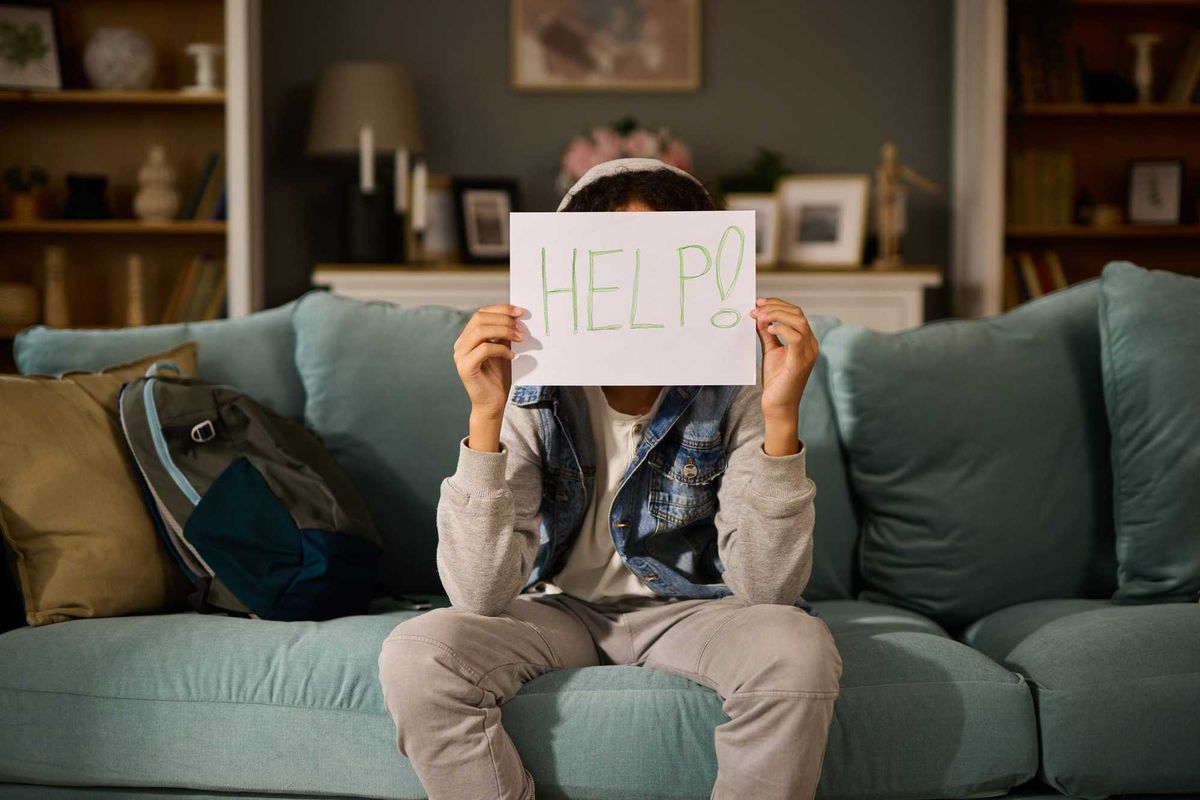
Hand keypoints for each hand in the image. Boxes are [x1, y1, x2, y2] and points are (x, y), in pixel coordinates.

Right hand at [453, 304, 524, 450]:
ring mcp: (460, 355)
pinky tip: (512, 355)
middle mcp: (460, 344)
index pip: (481, 313)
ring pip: (480, 330)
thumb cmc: (498, 378)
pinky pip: (484, 349)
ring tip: (520, 338)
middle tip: (522, 327)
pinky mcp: (465, 367)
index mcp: (467, 337)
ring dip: (504, 331)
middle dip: (504, 319)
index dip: (501, 309)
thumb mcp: (503, 350)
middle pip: (479, 318)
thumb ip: (504, 335)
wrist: (492, 404)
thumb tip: (517, 317)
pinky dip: (501, 349)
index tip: (520, 311)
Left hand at [749, 297, 818, 454]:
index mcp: (805, 340)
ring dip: (776, 315)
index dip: (777, 304)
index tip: (758, 303)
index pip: (795, 313)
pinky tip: (768, 329)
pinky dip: (782, 329)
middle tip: (755, 308)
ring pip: (798, 321)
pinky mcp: (801, 362)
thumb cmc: (776, 380)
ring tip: (759, 317)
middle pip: (797, 313)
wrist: (778, 406)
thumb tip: (759, 316)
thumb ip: (767, 333)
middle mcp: (811, 344)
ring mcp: (808, 353)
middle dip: (774, 307)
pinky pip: (796, 338)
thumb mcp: (770, 351)